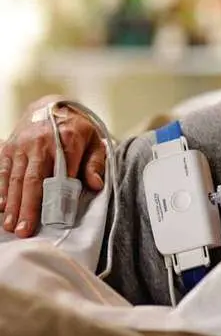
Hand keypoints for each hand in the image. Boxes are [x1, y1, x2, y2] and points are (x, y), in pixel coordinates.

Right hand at [0, 95, 105, 237]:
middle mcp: (41, 142)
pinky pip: (5, 171)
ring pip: (17, 178)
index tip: (55, 217)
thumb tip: (95, 185)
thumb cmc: (79, 129)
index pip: (63, 173)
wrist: (54, 105)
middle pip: (34, 180)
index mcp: (67, 140)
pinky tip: (2, 207)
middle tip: (25, 230)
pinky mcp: (10, 147)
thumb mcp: (95, 141)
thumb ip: (96, 163)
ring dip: (14, 204)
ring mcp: (22, 145)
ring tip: (12, 226)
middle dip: (28, 207)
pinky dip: (3, 190)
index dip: (58, 196)